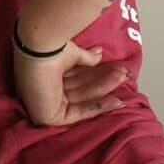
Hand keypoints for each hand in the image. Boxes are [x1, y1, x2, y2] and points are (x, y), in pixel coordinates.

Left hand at [13, 39, 128, 125]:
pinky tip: (117, 100)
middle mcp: (46, 87)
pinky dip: (99, 106)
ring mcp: (48, 102)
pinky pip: (80, 112)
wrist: (39, 50)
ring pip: (84, 96)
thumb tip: (99, 53)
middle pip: (81, 85)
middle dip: (104, 79)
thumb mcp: (71, 53)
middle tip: (124, 72)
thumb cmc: (48, 47)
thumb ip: (85, 58)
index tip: (116, 68)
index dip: (97, 73)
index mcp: (45, 71)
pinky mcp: (51, 116)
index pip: (75, 75)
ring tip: (123, 77)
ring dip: (105, 88)